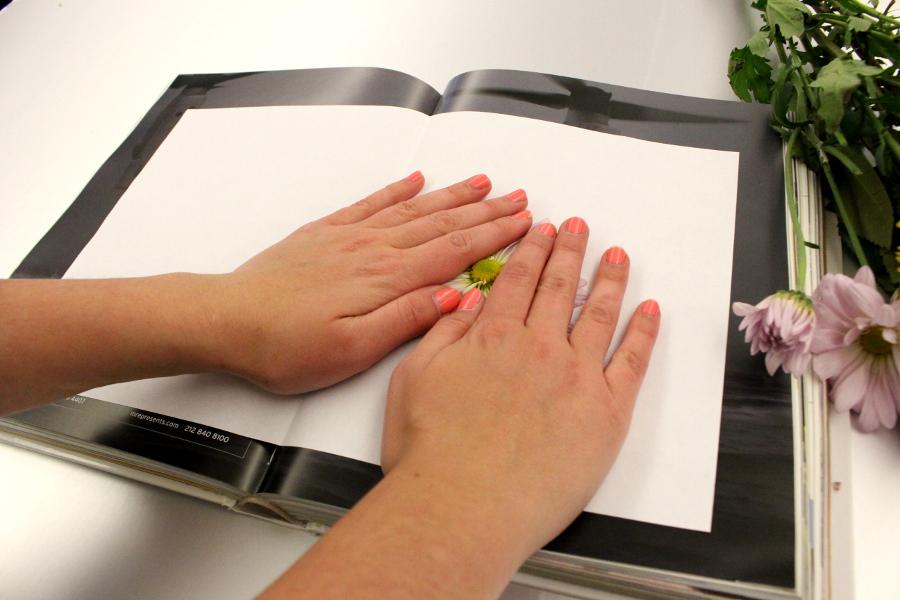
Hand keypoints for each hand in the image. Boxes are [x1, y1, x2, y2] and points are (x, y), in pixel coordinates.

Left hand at [212, 172, 532, 393]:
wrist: (227, 321)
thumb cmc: (285, 347)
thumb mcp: (351, 351)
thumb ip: (405, 320)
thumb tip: (453, 297)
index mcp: (385, 280)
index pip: (454, 252)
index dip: (494, 235)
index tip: (525, 222)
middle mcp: (373, 250)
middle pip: (442, 224)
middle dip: (486, 210)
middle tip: (520, 196)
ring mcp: (349, 237)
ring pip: (414, 209)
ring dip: (452, 195)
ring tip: (483, 182)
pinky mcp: (326, 234)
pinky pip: (371, 203)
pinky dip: (397, 189)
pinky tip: (415, 180)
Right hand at [381, 218, 660, 552]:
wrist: (461, 508)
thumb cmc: (430, 454)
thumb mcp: (414, 378)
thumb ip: (444, 332)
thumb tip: (470, 300)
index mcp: (493, 336)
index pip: (518, 278)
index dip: (532, 250)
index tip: (542, 230)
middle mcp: (538, 347)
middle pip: (559, 286)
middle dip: (570, 250)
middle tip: (579, 227)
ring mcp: (577, 377)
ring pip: (600, 313)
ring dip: (610, 279)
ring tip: (618, 255)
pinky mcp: (606, 414)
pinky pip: (632, 361)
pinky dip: (644, 331)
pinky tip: (649, 310)